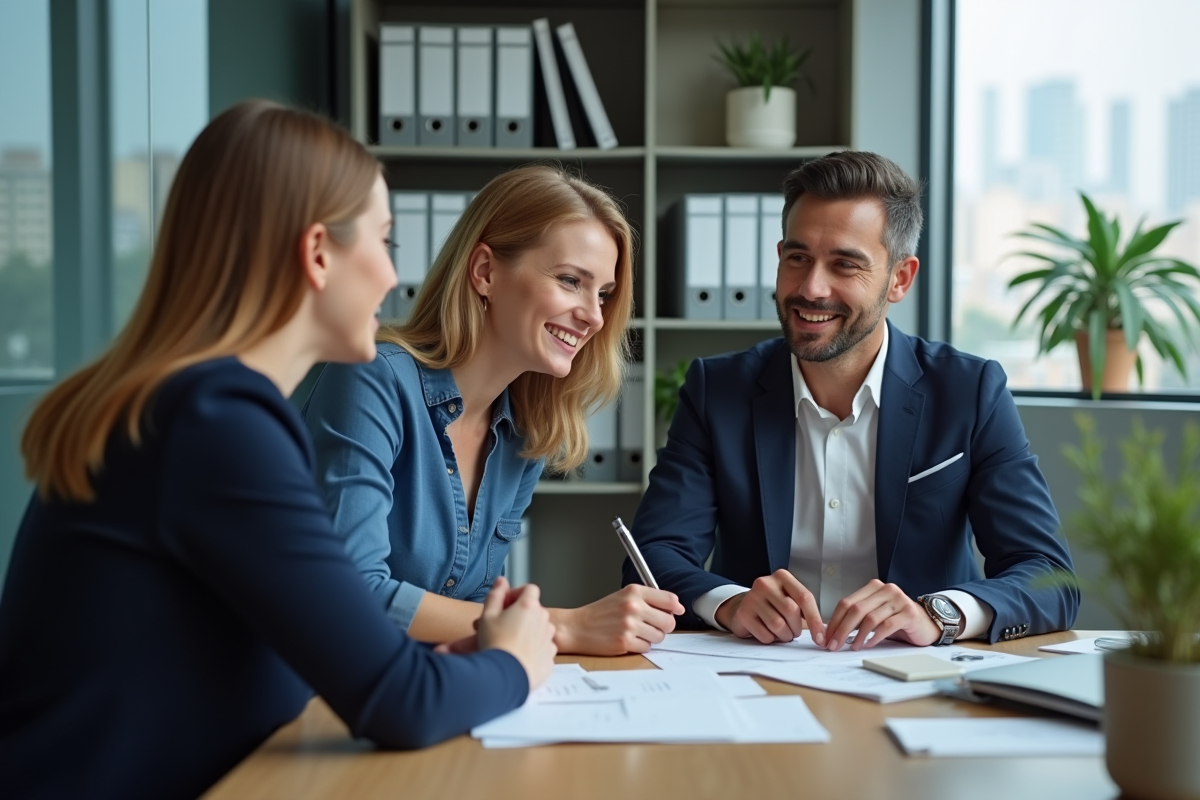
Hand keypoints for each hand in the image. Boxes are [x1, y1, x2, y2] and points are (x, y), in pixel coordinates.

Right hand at [475, 577, 557, 688]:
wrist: (503, 676)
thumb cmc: (494, 644)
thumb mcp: (487, 616)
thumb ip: (495, 595)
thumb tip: (501, 581)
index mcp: (529, 606)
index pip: (529, 589)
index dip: (516, 594)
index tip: (504, 604)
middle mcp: (543, 620)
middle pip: (534, 610)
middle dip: (520, 615)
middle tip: (502, 626)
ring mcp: (549, 639)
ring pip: (540, 629)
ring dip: (528, 631)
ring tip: (510, 642)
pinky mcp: (550, 657)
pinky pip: (543, 648)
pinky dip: (534, 649)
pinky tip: (519, 656)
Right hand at [553, 585, 684, 654]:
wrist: (576, 627)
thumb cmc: (599, 613)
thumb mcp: (622, 596)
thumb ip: (647, 599)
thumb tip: (675, 608)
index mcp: (634, 592)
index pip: (669, 599)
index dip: (676, 608)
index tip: (677, 611)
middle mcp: (633, 606)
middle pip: (668, 621)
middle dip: (663, 626)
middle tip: (652, 626)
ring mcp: (629, 625)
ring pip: (659, 636)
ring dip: (651, 637)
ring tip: (636, 633)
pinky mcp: (625, 642)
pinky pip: (647, 647)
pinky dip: (640, 646)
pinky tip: (628, 640)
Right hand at [715, 569, 825, 644]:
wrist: (744, 607)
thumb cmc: (773, 605)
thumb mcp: (789, 598)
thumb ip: (804, 609)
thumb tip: (823, 633)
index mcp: (782, 577)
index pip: (804, 597)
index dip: (815, 620)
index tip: (821, 637)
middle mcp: (765, 583)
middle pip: (791, 611)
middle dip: (796, 628)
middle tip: (793, 631)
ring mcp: (752, 597)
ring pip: (778, 625)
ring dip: (784, 635)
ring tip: (781, 632)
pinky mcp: (744, 613)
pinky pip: (765, 635)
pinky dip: (771, 639)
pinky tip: (767, 632)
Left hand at [821, 579, 941, 650]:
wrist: (926, 623)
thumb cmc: (896, 620)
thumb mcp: (874, 614)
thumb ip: (856, 618)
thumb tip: (830, 632)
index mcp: (873, 587)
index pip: (846, 603)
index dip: (834, 621)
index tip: (826, 637)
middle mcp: (885, 589)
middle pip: (855, 610)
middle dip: (841, 629)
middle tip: (834, 645)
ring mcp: (898, 600)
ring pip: (870, 618)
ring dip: (857, 636)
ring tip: (852, 647)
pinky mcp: (909, 613)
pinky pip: (886, 626)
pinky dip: (874, 637)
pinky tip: (869, 644)